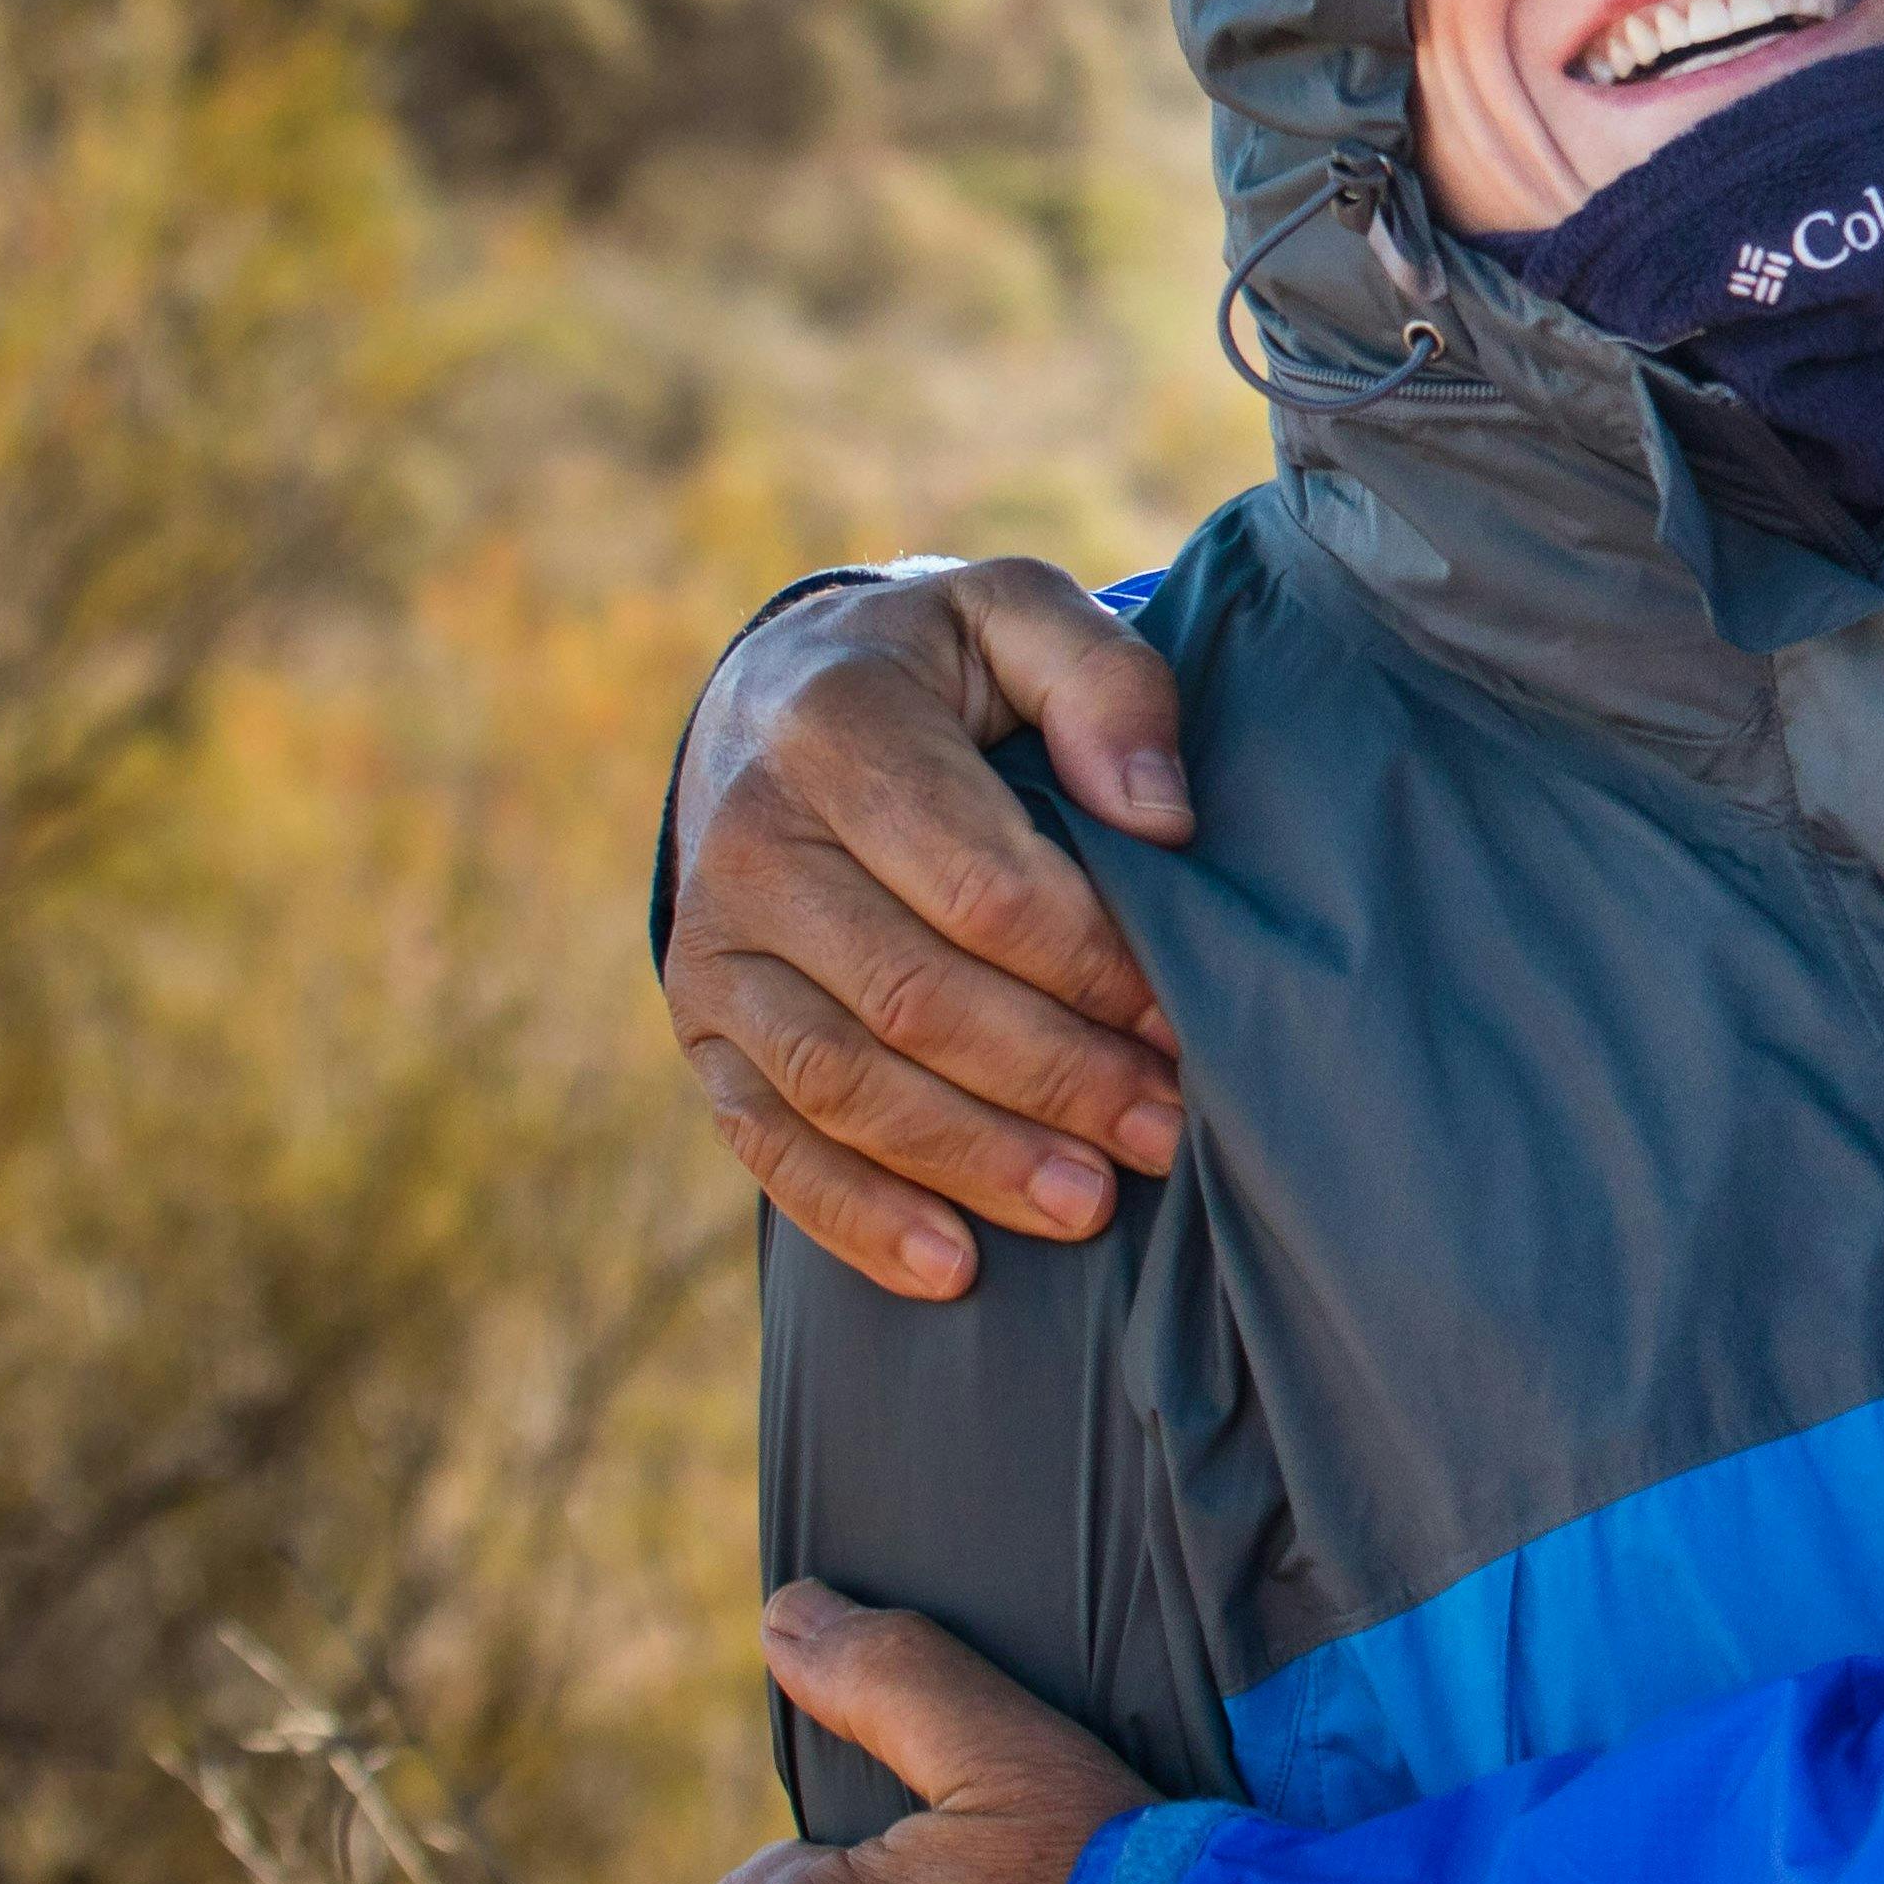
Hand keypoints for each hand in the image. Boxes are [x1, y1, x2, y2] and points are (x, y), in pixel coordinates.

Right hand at [668, 559, 1195, 1296]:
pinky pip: (765, 1136)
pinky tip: (951, 1266)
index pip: (981, 883)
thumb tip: (1161, 815)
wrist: (774, 694)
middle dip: (1055, 1079)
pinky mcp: (698, 1025)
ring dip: (972, 1159)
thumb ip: (1105, 682)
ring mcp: (712, 944)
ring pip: (842, 1082)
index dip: (1092, 966)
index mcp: (838, 728)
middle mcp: (751, 839)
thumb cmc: (941, 667)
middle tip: (1168, 1134)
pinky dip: (853, 1212)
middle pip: (916, 997)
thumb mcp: (1020, 617)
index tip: (1185, 1020)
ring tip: (1090, 1209)